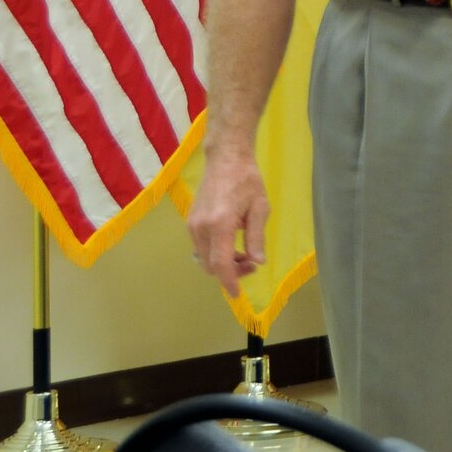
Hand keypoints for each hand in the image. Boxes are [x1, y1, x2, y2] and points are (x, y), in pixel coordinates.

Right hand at [186, 151, 268, 298]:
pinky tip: (230, 244)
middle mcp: (201, 227)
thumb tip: (257, 262)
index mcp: (219, 224)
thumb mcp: (260, 208)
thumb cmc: (247, 180)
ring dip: (221, 263)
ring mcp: (192, 224)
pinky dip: (214, 253)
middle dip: (229, 272)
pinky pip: (200, 247)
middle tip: (251, 264)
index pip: (221, 263)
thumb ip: (257, 237)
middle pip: (210, 265)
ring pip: (203, 258)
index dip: (229, 281)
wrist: (226, 158)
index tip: (237, 294)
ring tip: (243, 254)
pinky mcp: (190, 221)